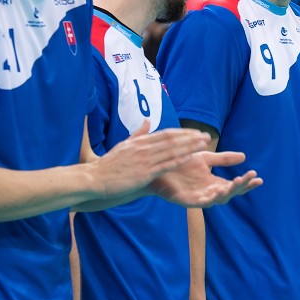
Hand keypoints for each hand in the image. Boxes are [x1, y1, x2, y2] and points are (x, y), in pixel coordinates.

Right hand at [93, 124, 209, 199]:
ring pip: (171, 151)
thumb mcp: (123, 146)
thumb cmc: (107, 165)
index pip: (165, 134)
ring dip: (189, 146)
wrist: (94, 178)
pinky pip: (164, 165)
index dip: (182, 133)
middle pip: (171, 140)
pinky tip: (189, 157)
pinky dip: (177, 160)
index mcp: (139, 142)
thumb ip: (138, 134)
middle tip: (206, 135)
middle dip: (190, 137)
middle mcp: (143, 148)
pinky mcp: (143, 173)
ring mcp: (143, 160)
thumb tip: (147, 120)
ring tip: (204, 144)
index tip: (195, 132)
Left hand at [148, 150, 262, 207]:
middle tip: (252, 178)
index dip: (246, 183)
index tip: (258, 177)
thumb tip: (244, 156)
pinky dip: (210, 199)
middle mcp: (208, 192)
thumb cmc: (179, 163)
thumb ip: (223, 159)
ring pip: (218, 199)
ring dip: (228, 192)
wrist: (158, 165)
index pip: (234, 185)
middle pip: (229, 193)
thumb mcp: (205, 158)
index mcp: (213, 183)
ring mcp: (198, 197)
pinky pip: (201, 203)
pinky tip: (218, 191)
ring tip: (236, 182)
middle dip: (241, 186)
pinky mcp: (186, 201)